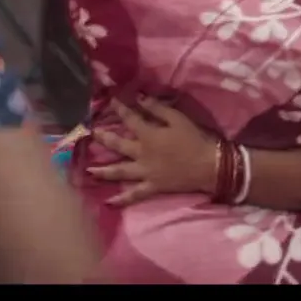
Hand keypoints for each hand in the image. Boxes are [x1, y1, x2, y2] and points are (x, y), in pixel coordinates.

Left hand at [87, 96, 219, 205]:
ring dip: (103, 170)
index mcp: (148, 135)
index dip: (119, 109)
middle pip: (118, 145)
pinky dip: (122, 199)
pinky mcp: (153, 186)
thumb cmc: (195, 140)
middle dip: (104, 138)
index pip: (129, 119)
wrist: (211, 166)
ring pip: (120, 171)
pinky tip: (109, 202)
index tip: (111, 101)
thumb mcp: (177, 118)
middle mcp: (142, 154)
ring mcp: (146, 172)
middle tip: (91, 133)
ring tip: (89, 170)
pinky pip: (135, 194)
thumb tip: (138, 97)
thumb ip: (156, 108)